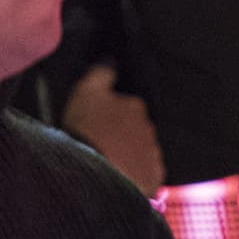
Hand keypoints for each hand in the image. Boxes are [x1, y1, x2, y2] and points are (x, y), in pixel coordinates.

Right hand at [62, 64, 166, 195]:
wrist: (93, 173)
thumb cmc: (86, 131)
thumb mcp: (85, 93)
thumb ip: (101, 74)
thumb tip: (110, 62)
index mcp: (134, 106)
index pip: (125, 107)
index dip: (109, 116)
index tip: (96, 126)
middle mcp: (149, 127)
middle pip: (134, 129)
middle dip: (121, 135)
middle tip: (99, 146)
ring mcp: (152, 152)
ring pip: (140, 151)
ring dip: (128, 155)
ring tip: (106, 164)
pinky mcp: (153, 175)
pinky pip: (146, 173)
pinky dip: (134, 174)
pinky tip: (118, 176)